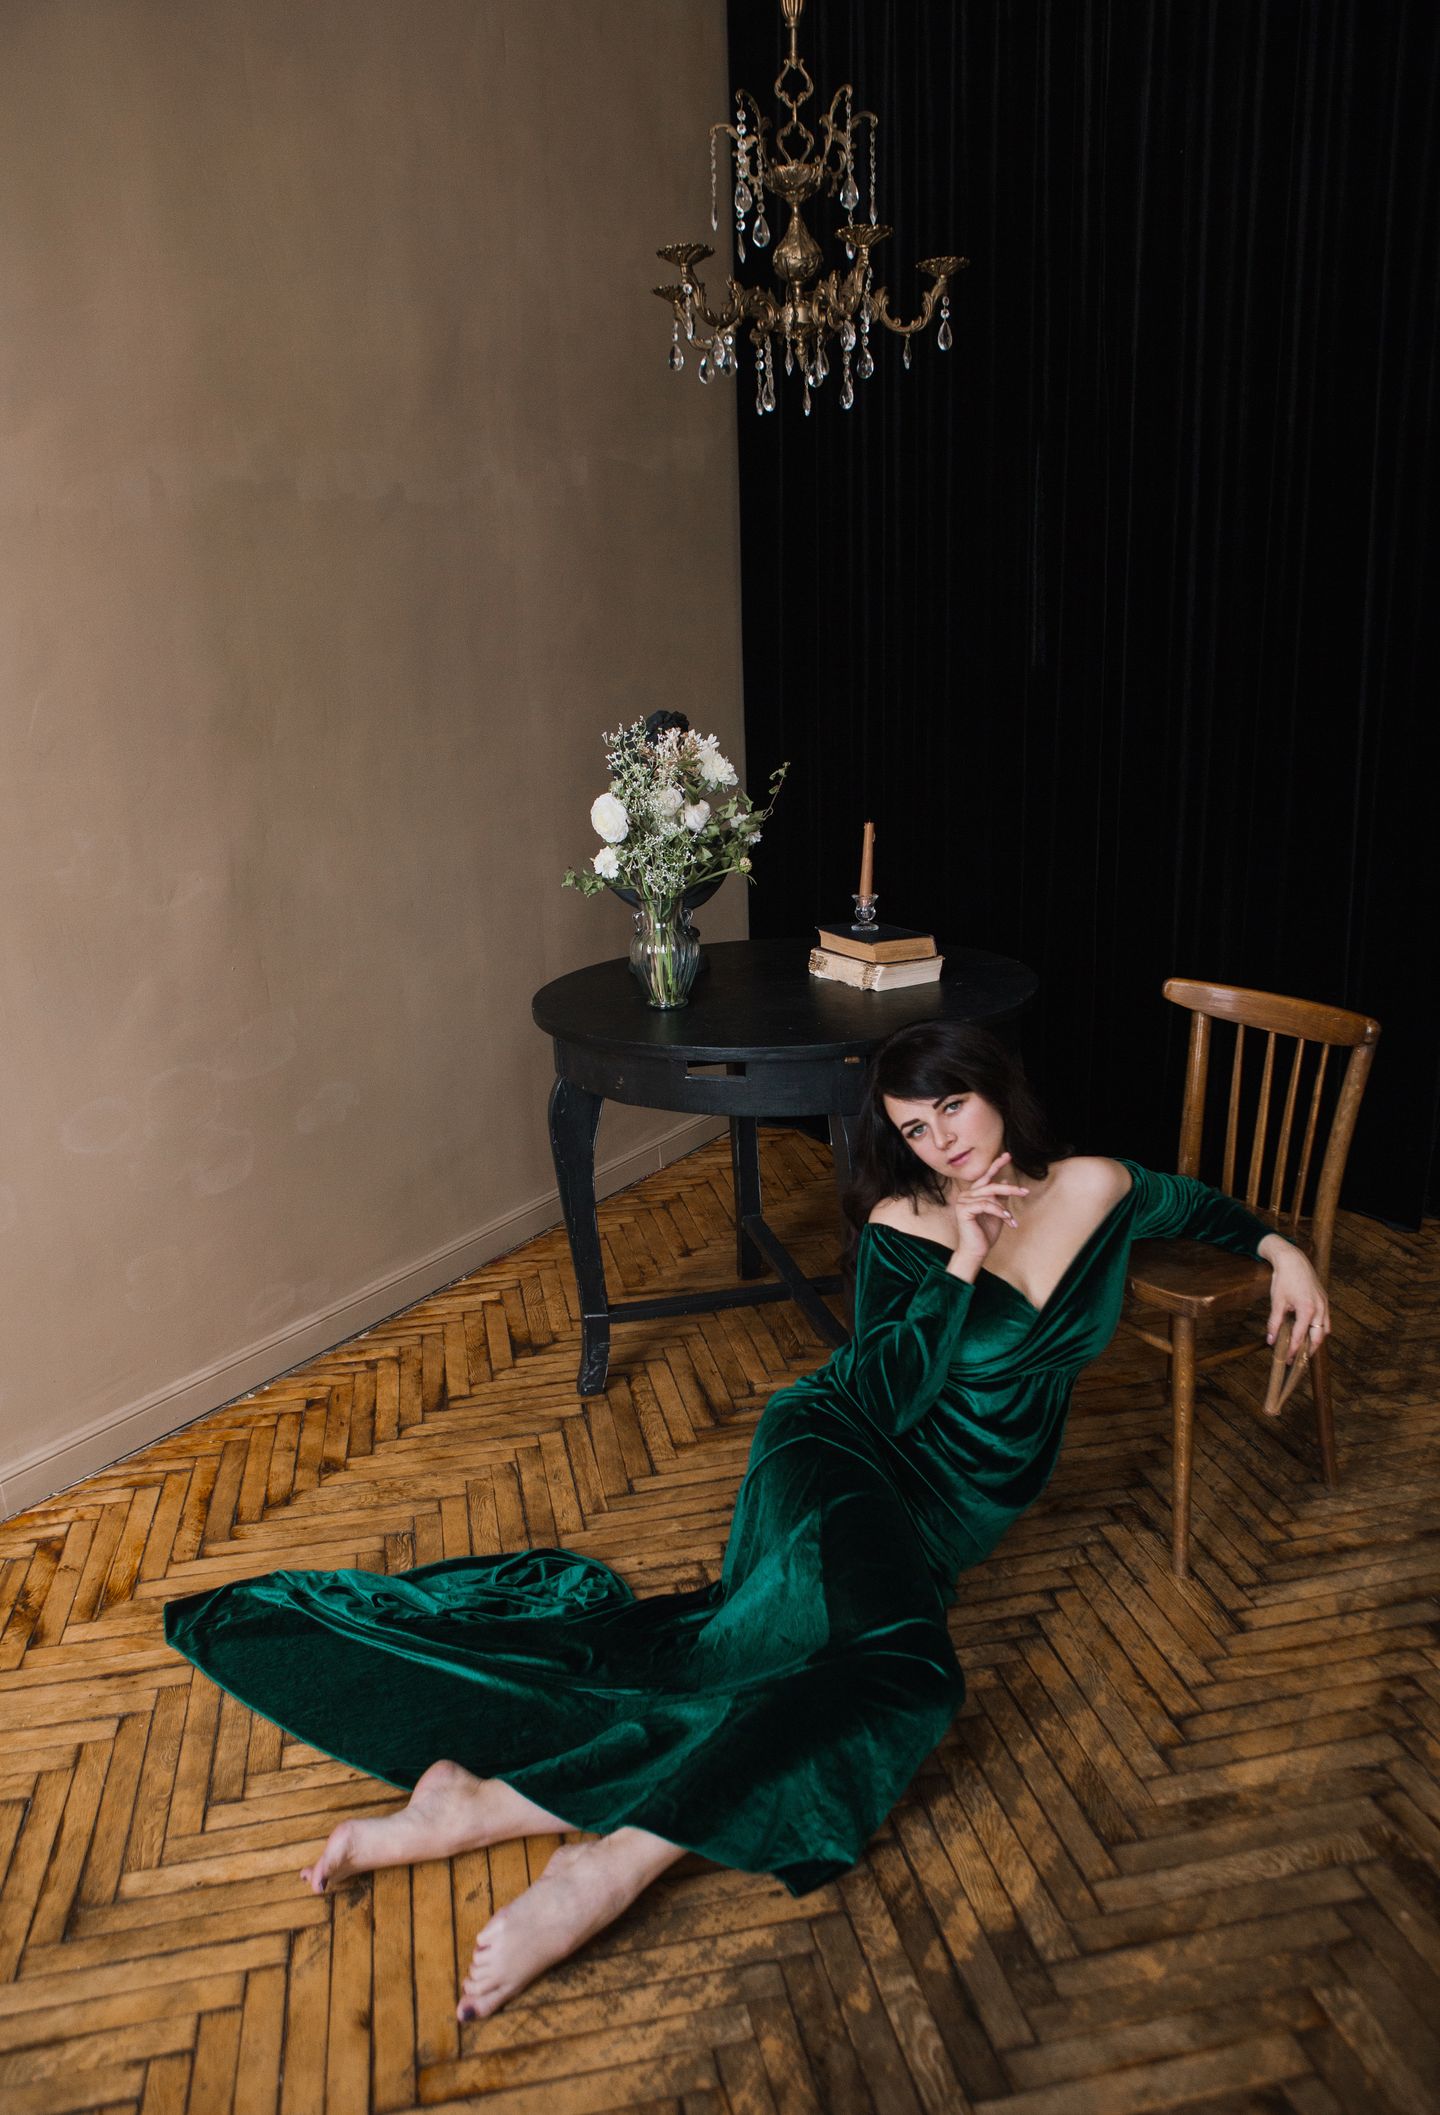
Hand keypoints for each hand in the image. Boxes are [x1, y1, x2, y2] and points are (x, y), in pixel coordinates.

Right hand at [946, 1153, 1029, 1280]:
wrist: (976, 1251)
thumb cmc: (986, 1233)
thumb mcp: (998, 1213)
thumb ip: (1000, 1198)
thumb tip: (1007, 1180)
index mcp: (972, 1194)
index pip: (985, 1177)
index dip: (996, 1165)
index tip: (1007, 1156)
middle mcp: (965, 1195)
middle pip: (990, 1185)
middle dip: (1009, 1188)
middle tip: (1025, 1191)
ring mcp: (962, 1201)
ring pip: (989, 1196)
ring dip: (1004, 1208)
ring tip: (1012, 1219)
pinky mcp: (963, 1210)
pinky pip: (986, 1205)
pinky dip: (998, 1211)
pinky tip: (1007, 1220)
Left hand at [1259, 1234, 1329, 1364]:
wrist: (1293, 1259)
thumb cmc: (1283, 1279)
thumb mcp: (1277, 1302)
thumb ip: (1274, 1323)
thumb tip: (1271, 1340)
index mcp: (1307, 1310)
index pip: (1300, 1336)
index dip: (1293, 1350)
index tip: (1287, 1360)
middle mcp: (1320, 1309)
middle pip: (1318, 1337)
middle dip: (1308, 1350)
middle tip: (1298, 1359)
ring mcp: (1324, 1304)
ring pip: (1325, 1330)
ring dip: (1316, 1341)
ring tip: (1304, 1349)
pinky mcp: (1324, 1300)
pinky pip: (1325, 1320)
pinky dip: (1319, 1329)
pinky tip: (1310, 1332)